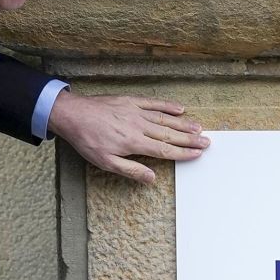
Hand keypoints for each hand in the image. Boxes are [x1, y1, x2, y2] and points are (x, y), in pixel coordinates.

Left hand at [48, 89, 209, 184]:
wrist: (71, 114)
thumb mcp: (105, 162)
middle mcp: (138, 126)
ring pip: (165, 119)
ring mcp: (135, 112)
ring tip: (199, 128)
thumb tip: (151, 178)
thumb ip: (130, 170)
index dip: (183, 152)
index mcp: (134, 143)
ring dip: (183, 124)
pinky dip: (167, 105)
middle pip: (169, 134)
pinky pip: (153, 103)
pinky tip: (179, 108)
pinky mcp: (130, 101)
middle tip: (207, 141)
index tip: (197, 154)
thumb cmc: (87, 140)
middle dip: (190, 139)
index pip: (164, 149)